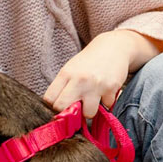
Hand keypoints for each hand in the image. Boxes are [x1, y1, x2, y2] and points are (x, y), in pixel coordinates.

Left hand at [43, 30, 160, 117]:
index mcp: (65, 74)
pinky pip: (106, 107)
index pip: (49, 99)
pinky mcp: (111, 88)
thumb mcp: (70, 70)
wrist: (113, 47)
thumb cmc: (88, 62)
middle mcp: (79, 80)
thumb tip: (57, 111)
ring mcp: (95, 85)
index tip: (60, 105)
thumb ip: (63, 88)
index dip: (53, 106)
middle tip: (75, 108)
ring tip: (92, 100)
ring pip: (87, 114)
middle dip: (68, 113)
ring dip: (90, 110)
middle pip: (62, 108)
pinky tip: (105, 93)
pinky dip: (106, 103)